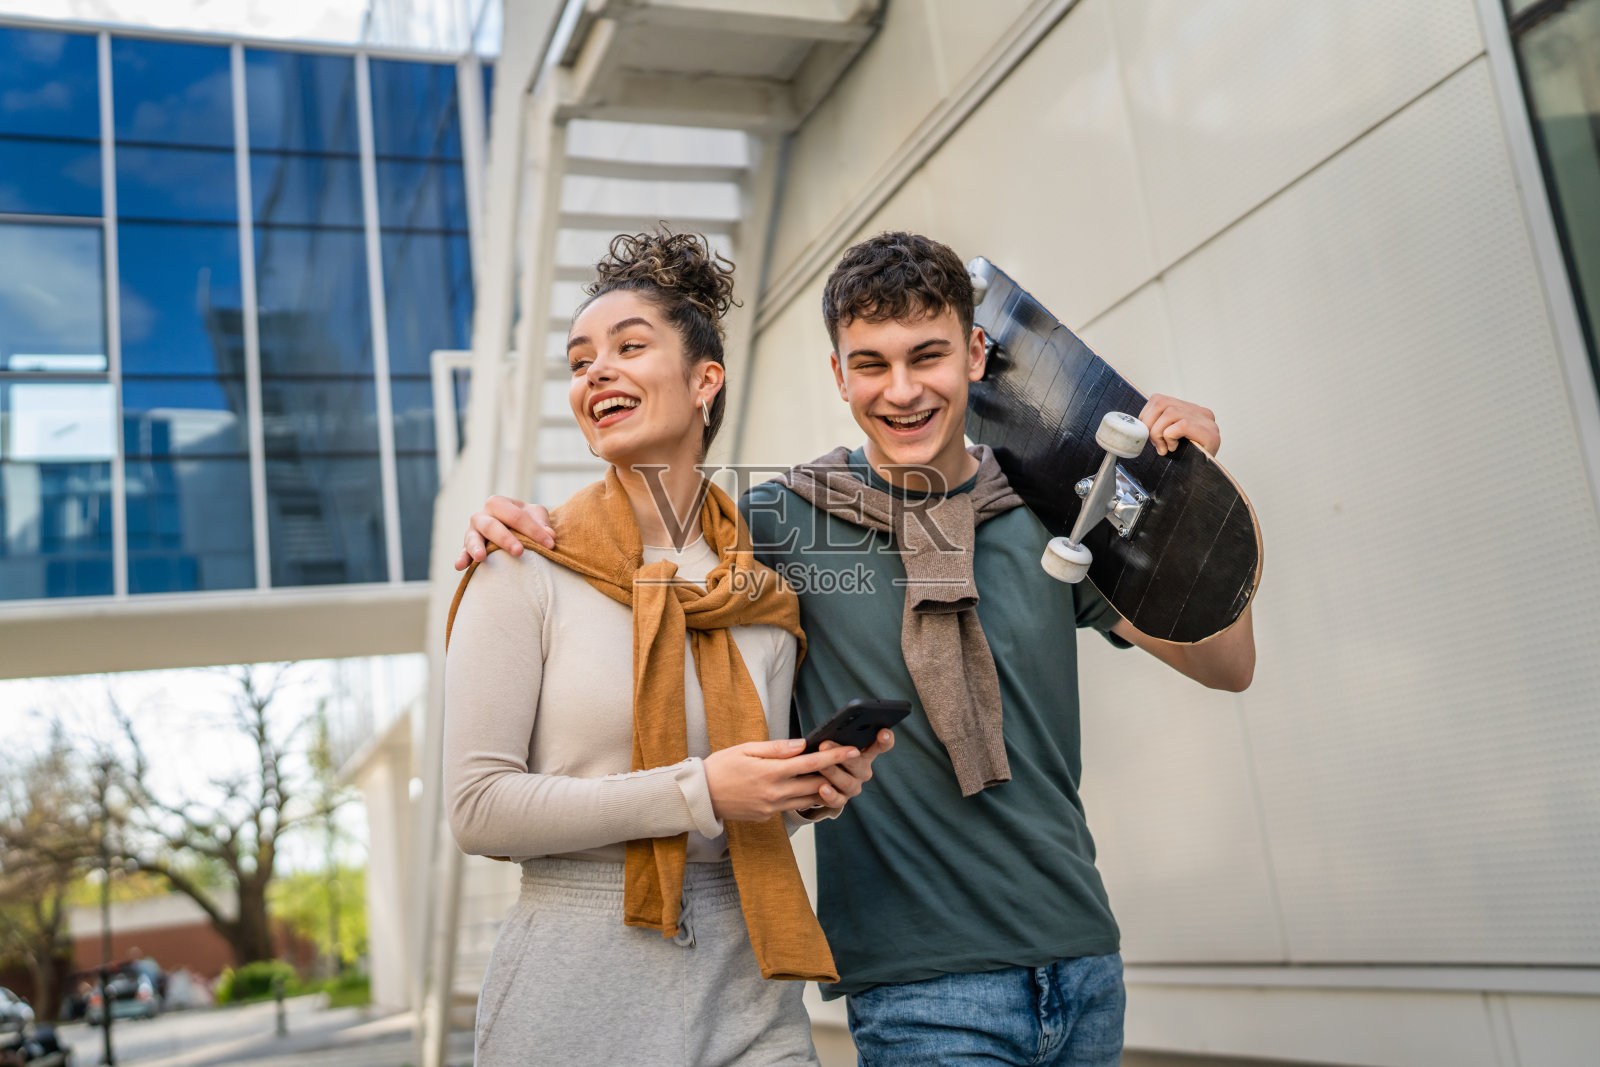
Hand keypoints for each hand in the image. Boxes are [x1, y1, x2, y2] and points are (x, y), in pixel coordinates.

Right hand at [454, 495, 554, 569]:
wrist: (513, 527)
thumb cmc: (526, 521)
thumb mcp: (536, 516)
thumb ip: (543, 523)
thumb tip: (550, 536)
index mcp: (498, 503)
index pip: (516, 516)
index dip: (534, 530)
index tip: (550, 545)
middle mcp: (482, 515)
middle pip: (492, 525)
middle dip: (505, 538)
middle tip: (519, 551)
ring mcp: (473, 531)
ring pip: (473, 537)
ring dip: (476, 547)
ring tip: (481, 557)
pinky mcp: (468, 547)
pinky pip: (463, 552)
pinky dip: (462, 559)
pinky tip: (460, 567)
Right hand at [703, 739, 859, 821]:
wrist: (700, 796)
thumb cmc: (720, 767)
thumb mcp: (745, 749)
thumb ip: (776, 748)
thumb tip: (802, 744)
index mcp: (770, 772)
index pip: (811, 763)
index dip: (834, 756)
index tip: (853, 750)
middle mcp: (775, 793)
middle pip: (817, 785)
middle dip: (836, 775)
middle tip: (850, 764)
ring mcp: (772, 808)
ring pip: (808, 801)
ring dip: (824, 789)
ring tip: (835, 776)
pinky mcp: (767, 817)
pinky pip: (792, 807)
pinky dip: (804, 798)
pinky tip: (808, 788)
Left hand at [812, 729, 894, 813]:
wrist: (816, 778)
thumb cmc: (828, 754)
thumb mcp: (832, 743)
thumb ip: (833, 737)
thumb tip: (824, 733)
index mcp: (865, 753)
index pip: (881, 746)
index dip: (885, 740)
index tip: (883, 732)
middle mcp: (863, 771)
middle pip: (859, 764)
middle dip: (843, 754)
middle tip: (825, 744)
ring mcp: (853, 787)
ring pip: (847, 782)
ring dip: (833, 773)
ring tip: (820, 766)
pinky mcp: (841, 800)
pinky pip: (838, 800)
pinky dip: (831, 795)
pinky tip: (823, 788)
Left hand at [1139, 394, 1219, 456]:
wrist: (1201, 481)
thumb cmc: (1184, 460)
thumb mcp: (1168, 438)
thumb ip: (1159, 425)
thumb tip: (1139, 424)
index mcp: (1190, 411)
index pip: (1160, 400)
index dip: (1146, 416)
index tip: (1147, 433)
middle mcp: (1200, 412)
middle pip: (1162, 403)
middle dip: (1149, 424)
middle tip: (1154, 443)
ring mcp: (1206, 421)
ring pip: (1170, 413)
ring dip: (1159, 433)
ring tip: (1164, 448)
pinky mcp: (1209, 433)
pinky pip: (1181, 425)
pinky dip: (1170, 437)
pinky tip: (1173, 448)